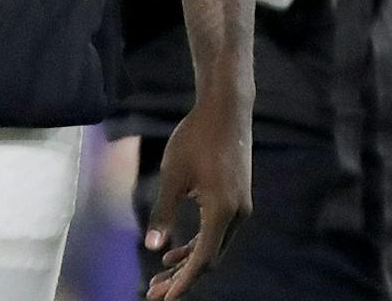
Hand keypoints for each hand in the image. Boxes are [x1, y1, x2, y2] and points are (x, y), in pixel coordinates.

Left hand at [144, 87, 252, 299]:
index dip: (183, 283)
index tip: (164, 300)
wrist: (226, 109)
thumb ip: (163, 213)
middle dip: (181, 278)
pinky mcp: (237, 199)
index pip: (203, 259)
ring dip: (188, 263)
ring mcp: (240, 207)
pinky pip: (217, 233)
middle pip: (209, 259)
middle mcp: (236, 214)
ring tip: (159, 277)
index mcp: (222, 210)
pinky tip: (173, 252)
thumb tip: (152, 247)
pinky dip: (197, 245)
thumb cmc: (196, 137)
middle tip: (152, 293)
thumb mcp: (173, 175)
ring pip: (214, 247)